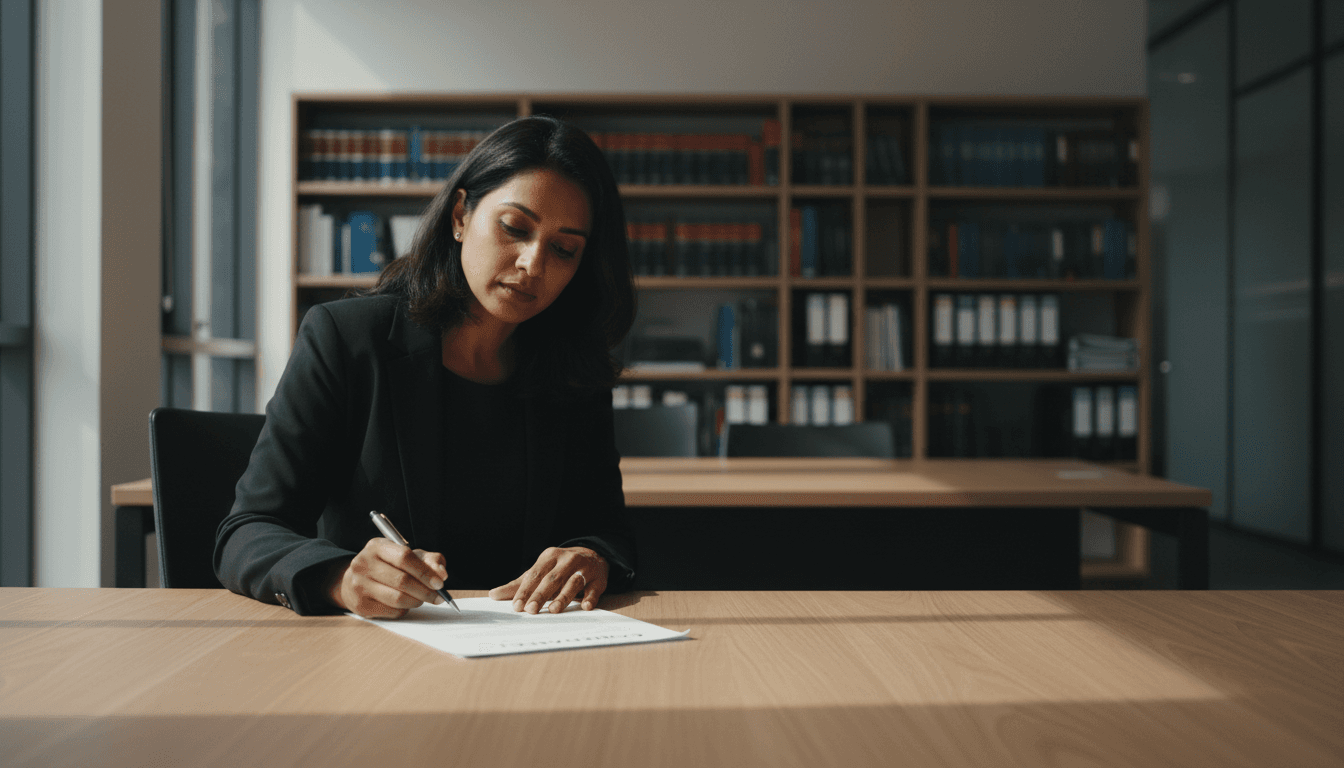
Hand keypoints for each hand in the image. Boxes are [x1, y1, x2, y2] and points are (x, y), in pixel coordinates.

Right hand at [326, 538, 448, 618]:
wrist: (355, 581)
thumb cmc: (387, 566)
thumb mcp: (407, 555)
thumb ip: (428, 560)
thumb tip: (442, 574)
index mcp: (376, 547)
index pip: (404, 557)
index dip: (425, 571)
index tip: (440, 583)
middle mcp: (363, 564)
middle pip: (402, 581)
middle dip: (425, 591)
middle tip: (438, 597)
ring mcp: (359, 585)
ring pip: (398, 599)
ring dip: (416, 601)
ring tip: (422, 599)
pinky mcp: (360, 605)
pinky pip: (391, 611)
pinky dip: (404, 610)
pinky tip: (404, 604)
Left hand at [489, 546, 607, 613]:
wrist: (593, 556)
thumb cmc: (560, 567)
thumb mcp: (540, 571)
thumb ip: (518, 584)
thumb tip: (493, 595)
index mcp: (550, 557)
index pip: (535, 574)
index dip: (525, 590)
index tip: (516, 606)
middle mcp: (567, 560)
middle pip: (552, 578)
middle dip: (540, 594)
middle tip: (530, 610)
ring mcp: (585, 569)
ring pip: (573, 582)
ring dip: (563, 596)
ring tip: (553, 610)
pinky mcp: (599, 579)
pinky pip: (595, 589)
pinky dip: (590, 597)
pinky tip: (585, 606)